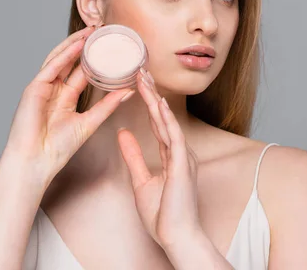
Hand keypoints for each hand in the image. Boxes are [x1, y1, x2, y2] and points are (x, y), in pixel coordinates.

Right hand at [4, 25, 133, 185]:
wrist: (37, 161)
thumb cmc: (57, 148)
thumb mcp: (89, 122)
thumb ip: (107, 106)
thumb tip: (128, 91)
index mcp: (65, 99)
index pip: (81, 72)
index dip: (95, 58)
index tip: (110, 46)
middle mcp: (53, 90)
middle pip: (70, 61)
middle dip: (84, 45)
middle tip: (101, 30)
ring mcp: (43, 87)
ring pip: (59, 59)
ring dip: (74, 44)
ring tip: (91, 31)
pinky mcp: (34, 88)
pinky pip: (51, 67)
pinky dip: (64, 55)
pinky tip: (77, 45)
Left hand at [117, 68, 201, 249]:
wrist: (177, 237)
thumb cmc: (163, 215)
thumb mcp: (142, 180)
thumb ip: (134, 156)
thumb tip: (123, 134)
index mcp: (170, 155)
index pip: (156, 122)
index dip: (147, 103)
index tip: (138, 83)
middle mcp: (178, 152)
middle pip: (161, 117)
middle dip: (150, 93)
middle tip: (140, 70)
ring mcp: (182, 157)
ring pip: (167, 121)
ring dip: (155, 99)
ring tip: (145, 77)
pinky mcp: (182, 166)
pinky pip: (174, 137)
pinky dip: (166, 120)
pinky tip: (157, 103)